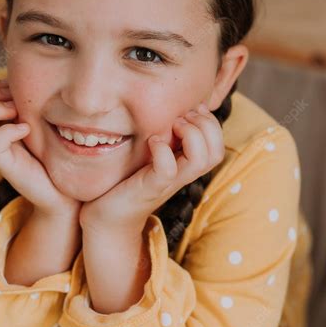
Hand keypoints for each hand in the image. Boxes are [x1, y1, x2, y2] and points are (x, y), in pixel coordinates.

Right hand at [0, 78, 81, 218]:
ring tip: (18, 113)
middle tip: (16, 99)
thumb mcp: (41, 121)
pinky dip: (7, 130)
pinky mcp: (5, 165)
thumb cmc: (55, 154)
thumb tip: (27, 76)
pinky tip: (26, 129)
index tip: (18, 89)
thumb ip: (29, 103)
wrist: (65, 190)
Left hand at [79, 102, 224, 233]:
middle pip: (216, 153)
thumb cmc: (127, 181)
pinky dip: (163, 150)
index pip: (217, 146)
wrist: (108, 216)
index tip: (188, 111)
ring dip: (191, 135)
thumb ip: (164, 138)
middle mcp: (182, 175)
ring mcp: (168, 182)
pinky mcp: (149, 187)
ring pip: (201, 160)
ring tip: (172, 126)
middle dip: (206, 126)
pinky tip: (152, 141)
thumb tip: (171, 109)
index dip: (210, 123)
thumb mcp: (149, 155)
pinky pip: (167, 169)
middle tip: (181, 119)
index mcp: (185, 166)